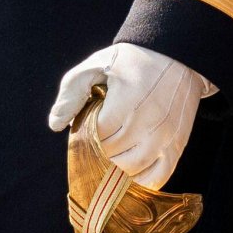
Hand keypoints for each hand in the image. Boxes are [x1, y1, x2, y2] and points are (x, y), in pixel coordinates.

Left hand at [47, 42, 213, 189]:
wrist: (178, 54)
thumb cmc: (133, 60)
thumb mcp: (98, 64)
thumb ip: (72, 91)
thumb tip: (55, 124)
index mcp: (126, 102)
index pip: (96, 136)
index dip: (87, 131)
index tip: (90, 121)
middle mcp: (147, 123)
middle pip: (111, 155)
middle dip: (99, 148)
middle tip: (100, 134)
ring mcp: (165, 137)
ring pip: (131, 170)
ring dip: (117, 165)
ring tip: (114, 149)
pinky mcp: (177, 145)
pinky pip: (157, 177)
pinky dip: (142, 179)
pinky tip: (132, 168)